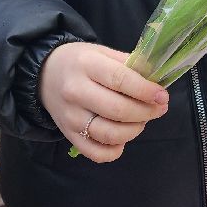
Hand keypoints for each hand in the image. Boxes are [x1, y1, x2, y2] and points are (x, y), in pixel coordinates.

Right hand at [39, 43, 168, 162]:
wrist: (44, 75)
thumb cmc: (80, 62)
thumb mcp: (102, 52)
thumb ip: (129, 65)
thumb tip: (156, 83)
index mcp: (86, 65)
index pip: (120, 80)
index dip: (146, 91)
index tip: (163, 96)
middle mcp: (75, 92)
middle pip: (118, 110)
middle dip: (146, 112)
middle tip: (158, 109)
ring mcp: (71, 117)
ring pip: (109, 134)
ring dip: (134, 130)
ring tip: (141, 121)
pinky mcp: (68, 136)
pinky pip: (96, 153)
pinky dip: (116, 150)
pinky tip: (122, 137)